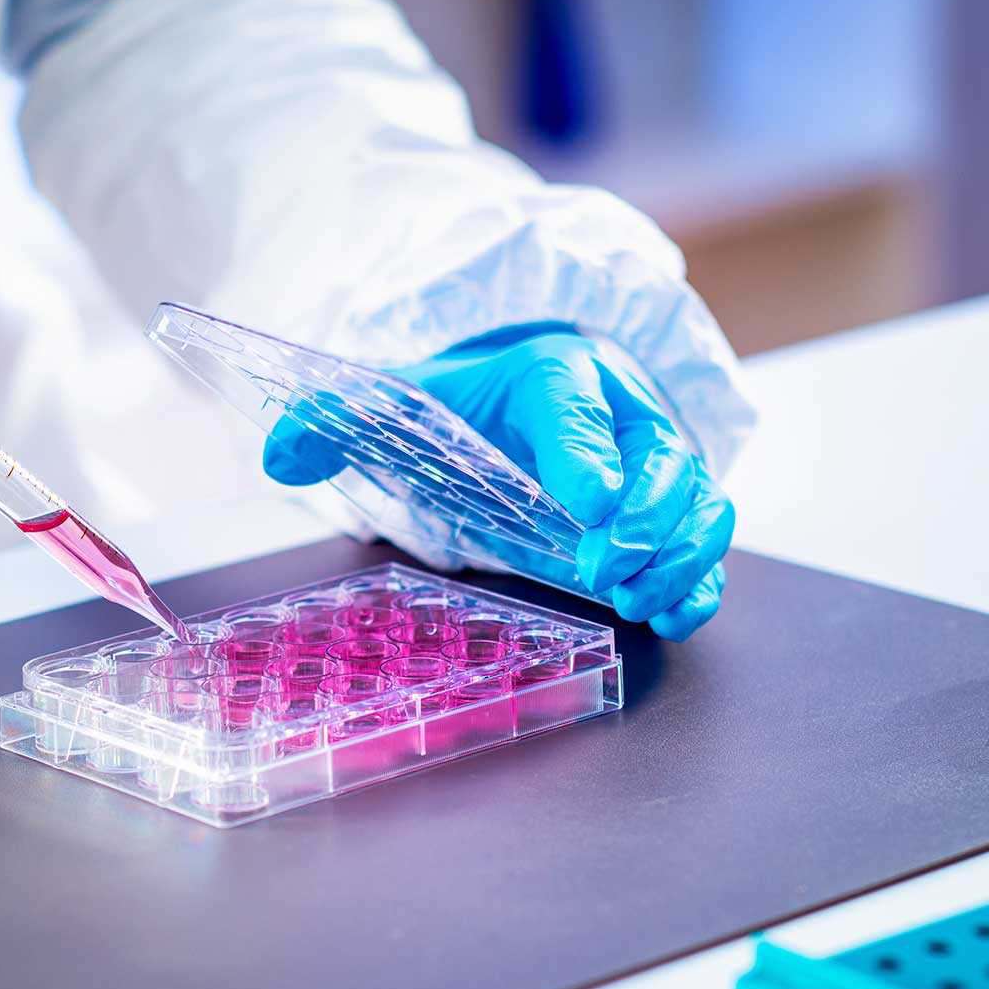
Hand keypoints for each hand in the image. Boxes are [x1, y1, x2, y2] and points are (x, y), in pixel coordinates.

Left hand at [264, 329, 733, 639]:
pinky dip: (698, 578)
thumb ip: (335, 422)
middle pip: (661, 453)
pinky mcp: (672, 507)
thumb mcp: (396, 403)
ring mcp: (656, 460)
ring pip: (699, 497)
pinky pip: (706, 539)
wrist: (515, 399)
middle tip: (600, 567)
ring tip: (636, 599)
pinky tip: (669, 615)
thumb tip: (282, 453)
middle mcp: (619, 409)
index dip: (585, 449)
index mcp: (553, 373)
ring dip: (679, 552)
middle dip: (642, 516)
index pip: (576, 401)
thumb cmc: (464, 406)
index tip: (583, 501)